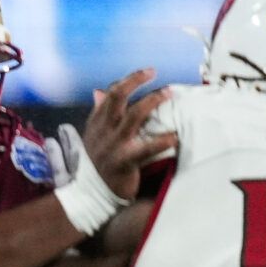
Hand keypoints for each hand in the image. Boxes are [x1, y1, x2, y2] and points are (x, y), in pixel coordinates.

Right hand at [74, 68, 176, 201]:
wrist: (90, 194)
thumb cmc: (99, 162)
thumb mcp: (94, 136)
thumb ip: (100, 114)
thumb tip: (99, 92)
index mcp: (96, 123)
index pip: (109, 95)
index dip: (128, 80)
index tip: (147, 72)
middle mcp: (103, 130)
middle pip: (117, 97)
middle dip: (136, 81)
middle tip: (155, 73)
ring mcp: (113, 145)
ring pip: (133, 116)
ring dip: (152, 101)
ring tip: (169, 93)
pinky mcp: (123, 161)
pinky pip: (146, 148)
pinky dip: (162, 141)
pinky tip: (175, 136)